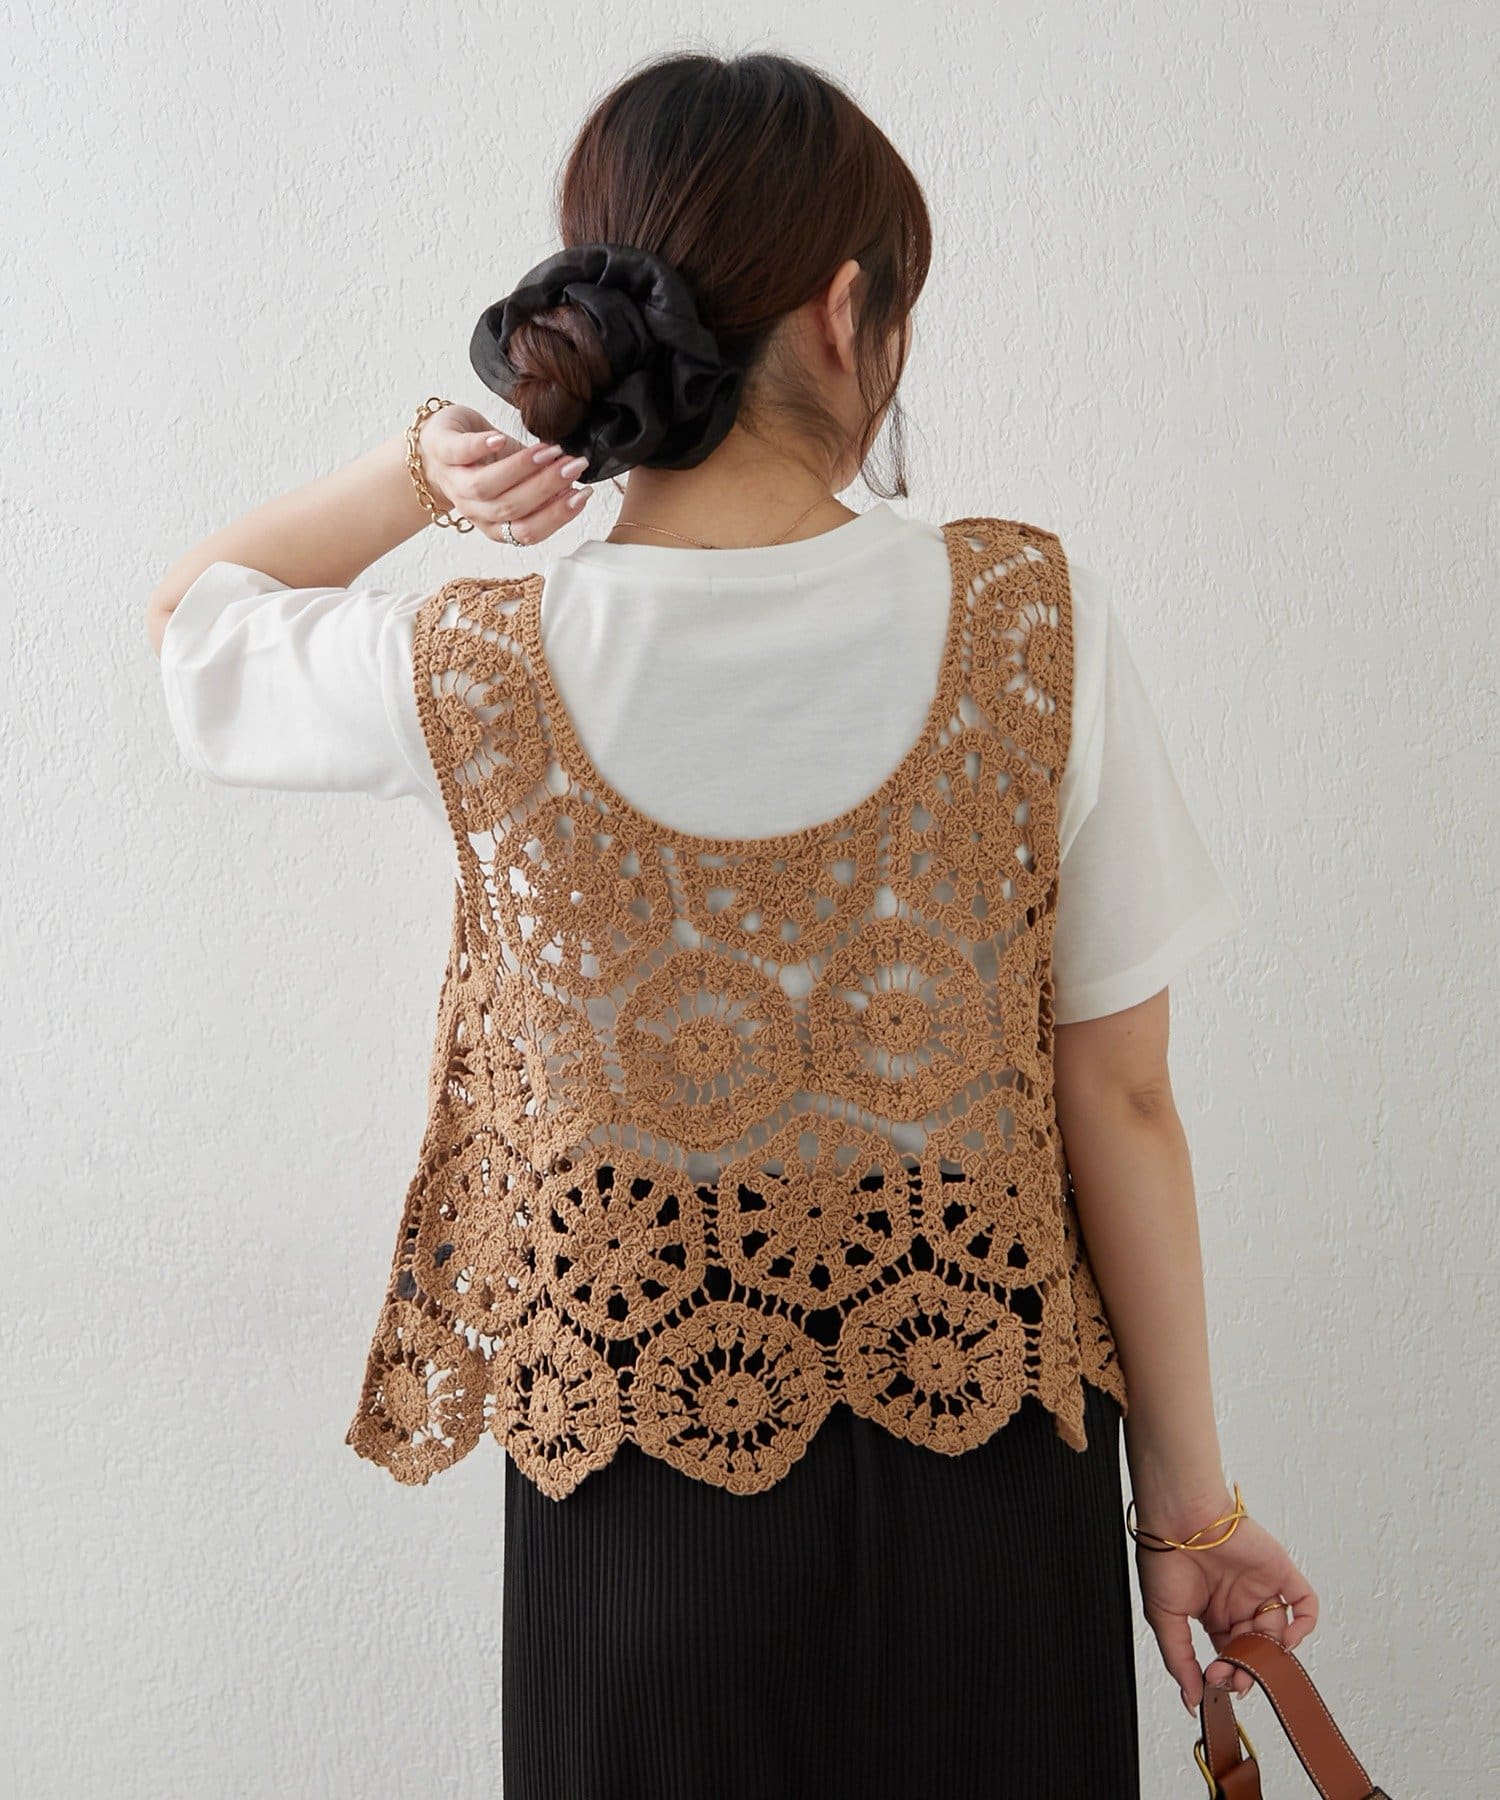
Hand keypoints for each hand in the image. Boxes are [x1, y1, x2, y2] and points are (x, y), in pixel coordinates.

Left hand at [417, 404, 592, 543]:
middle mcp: (474, 510)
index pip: (527, 532)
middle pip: (510, 509)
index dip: (557, 516)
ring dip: (521, 469)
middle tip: (573, 466)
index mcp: (495, 523)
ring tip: (549, 451)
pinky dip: (480, 447)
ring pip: (486, 487)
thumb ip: (542, 488)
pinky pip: (459, 452)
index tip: (583, 494)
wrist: (435, 447)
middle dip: (547, 487)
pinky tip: (500, 438)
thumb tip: (576, 489)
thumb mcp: (515, 481)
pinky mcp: (442, 450)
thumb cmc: (481, 464)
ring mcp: (455, 481)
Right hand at [1133, 1494, 1318, 1713]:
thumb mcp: (1164, 1618)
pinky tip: (1287, 1639)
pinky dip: (1304, 1625)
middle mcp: (1238, 1603)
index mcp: (1212, 1613)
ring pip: (1278, 1633)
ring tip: (1252, 1658)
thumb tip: (1192, 1699)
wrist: (1178, 1517)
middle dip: (1246, 1669)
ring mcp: (1260, 1588)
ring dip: (1270, 1654)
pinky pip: (1304, 1604)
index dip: (1225, 1673)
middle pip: (1255, 1649)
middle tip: (1233, 1676)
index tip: (1214, 1681)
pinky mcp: (1279, 1572)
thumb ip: (1179, 1661)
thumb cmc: (1164, 1556)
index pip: (1229, 1655)